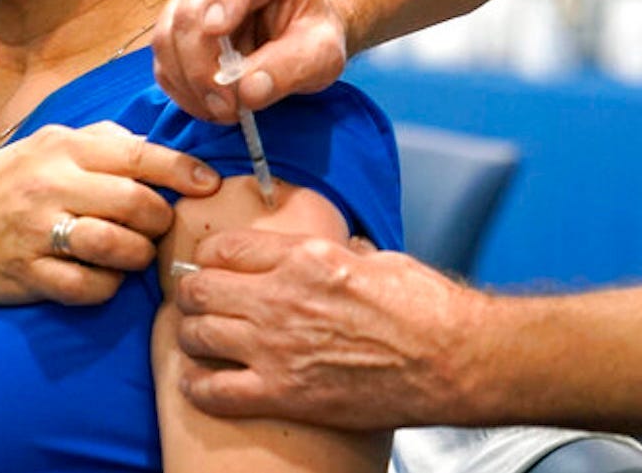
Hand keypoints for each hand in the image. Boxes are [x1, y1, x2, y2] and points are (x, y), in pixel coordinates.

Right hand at [0, 121, 220, 308]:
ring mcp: (38, 232)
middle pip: (136, 204)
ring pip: (118, 248)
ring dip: (138, 256)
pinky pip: (90, 288)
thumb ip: (99, 141)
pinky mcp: (30, 275)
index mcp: (62, 148)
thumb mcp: (46, 145)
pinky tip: (104, 277)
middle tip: (158, 226)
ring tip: (134, 253)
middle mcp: (51, 185)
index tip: (208, 183)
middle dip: (160, 220)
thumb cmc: (5, 184)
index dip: (182, 170)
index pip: (137, 155)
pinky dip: (107, 287)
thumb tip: (152, 144)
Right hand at [152, 0, 347, 121]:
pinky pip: (163, 58)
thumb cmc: (312, 36)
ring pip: (168, 35)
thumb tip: (247, 91)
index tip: (217, 30)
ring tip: (223, 110)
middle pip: (191, 10)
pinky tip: (208, 104)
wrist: (299, 38)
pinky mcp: (176, 25)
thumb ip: (292, 67)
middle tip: (228, 106)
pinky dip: (181, 88)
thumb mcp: (323, 54)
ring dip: (190, 82)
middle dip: (203, 65)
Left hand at [174, 229, 485, 430]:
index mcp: (304, 258)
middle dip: (189, 294)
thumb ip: (340, 253)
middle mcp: (281, 298)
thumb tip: (337, 249)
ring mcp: (277, 348)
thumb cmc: (425, 308)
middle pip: (199, 289)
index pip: (225, 247)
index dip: (210, 257)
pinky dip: (199, 386)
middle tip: (193, 302)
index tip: (210, 266)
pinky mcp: (283, 394)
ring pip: (197, 335)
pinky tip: (202, 383)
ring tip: (197, 339)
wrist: (452, 360)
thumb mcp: (376, 258)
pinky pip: (214, 391)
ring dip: (191, 336)